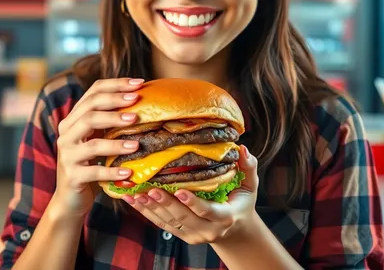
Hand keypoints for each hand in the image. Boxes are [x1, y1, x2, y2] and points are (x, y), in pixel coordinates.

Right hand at [52, 77, 143, 217]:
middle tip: (137, 102)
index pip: (93, 92)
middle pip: (90, 112)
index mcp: (74, 119)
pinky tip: (129, 171)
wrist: (71, 198)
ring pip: (92, 143)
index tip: (140, 83)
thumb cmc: (92, 162)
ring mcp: (68, 155)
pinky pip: (94, 172)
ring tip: (137, 143)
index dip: (116, 85)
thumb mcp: (99, 137)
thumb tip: (144, 99)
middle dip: (115, 105)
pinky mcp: (72, 177)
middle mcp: (67, 133)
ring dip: (116, 142)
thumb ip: (112, 120)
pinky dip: (112, 171)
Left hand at [123, 145, 257, 244]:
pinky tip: (133, 200)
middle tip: (151, 189)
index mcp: (225, 217)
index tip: (179, 191)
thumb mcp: (250, 185)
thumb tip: (242, 149)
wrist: (235, 230)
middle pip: (183, 218)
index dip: (193, 203)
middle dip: (165, 203)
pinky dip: (146, 212)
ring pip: (168, 222)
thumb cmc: (241, 201)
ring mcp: (192, 235)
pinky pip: (161, 224)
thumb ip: (248, 167)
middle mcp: (207, 230)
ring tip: (136, 194)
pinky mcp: (181, 234)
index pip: (207, 211)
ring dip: (151, 208)